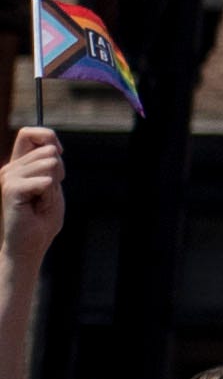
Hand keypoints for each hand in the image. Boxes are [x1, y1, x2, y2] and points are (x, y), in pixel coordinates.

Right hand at [0, 130, 56, 281]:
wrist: (28, 245)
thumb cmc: (41, 219)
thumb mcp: (51, 185)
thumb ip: (50, 163)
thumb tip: (52, 147)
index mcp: (18, 166)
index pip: (28, 133)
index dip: (48, 137)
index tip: (58, 153)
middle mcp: (9, 169)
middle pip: (48, 149)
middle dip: (59, 170)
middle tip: (46, 193)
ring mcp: (7, 178)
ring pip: (49, 164)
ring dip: (53, 186)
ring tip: (40, 202)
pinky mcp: (10, 189)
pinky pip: (45, 181)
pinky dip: (49, 195)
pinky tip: (36, 207)